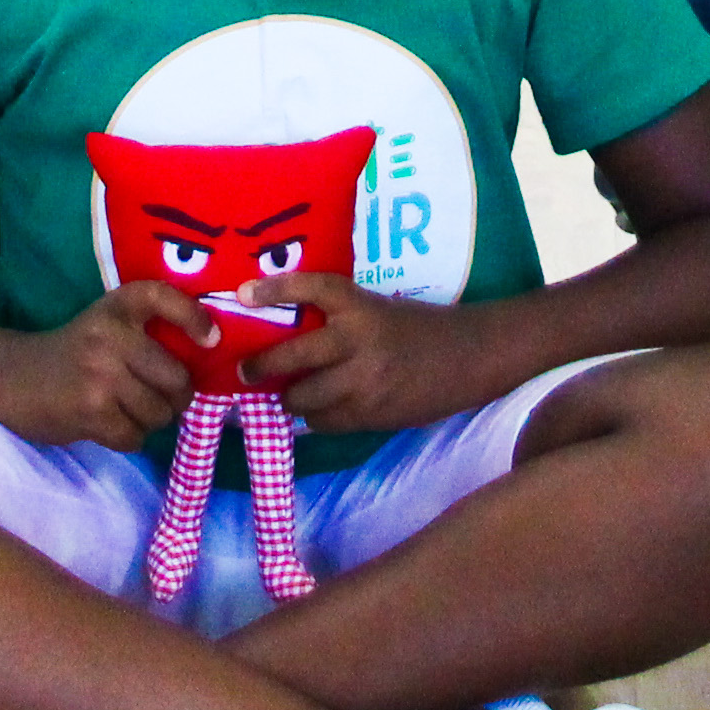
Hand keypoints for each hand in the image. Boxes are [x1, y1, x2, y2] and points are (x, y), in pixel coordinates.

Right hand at [0, 282, 203, 454]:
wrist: (14, 378)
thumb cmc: (74, 352)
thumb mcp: (106, 325)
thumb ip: (146, 333)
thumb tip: (206, 358)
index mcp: (116, 307)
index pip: (161, 296)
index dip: (193, 316)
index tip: (210, 340)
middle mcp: (109, 336)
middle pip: (176, 378)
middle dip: (176, 398)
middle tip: (162, 399)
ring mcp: (100, 375)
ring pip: (159, 412)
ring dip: (151, 420)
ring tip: (129, 410)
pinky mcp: (90, 412)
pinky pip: (135, 436)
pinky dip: (130, 438)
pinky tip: (112, 425)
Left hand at [242, 280, 493, 436]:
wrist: (466, 359)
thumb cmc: (417, 330)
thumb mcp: (378, 311)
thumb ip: (340, 320)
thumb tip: (287, 335)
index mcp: (361, 306)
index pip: (313, 288)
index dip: (277, 289)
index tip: (243, 293)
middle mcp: (359, 340)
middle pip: (294, 355)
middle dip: (263, 367)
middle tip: (247, 371)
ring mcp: (364, 381)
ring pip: (304, 397)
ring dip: (292, 398)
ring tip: (290, 395)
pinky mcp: (371, 414)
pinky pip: (325, 422)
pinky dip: (318, 418)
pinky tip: (323, 411)